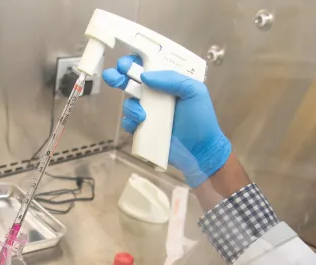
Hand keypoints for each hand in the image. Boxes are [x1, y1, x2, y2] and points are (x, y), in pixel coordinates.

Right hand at [103, 56, 231, 186]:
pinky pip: (128, 122)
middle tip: (113, 77)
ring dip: (131, 106)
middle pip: (132, 81)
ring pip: (129, 102)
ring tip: (142, 115)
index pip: (149, 65)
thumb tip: (146, 76)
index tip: (126, 63)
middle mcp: (156, 95)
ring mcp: (149, 112)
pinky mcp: (143, 129)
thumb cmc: (202, 121)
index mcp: (168, 82)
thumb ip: (173, 79)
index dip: (135, 61)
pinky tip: (140, 123)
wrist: (199, 151)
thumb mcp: (194, 91)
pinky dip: (130, 121)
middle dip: (119, 77)